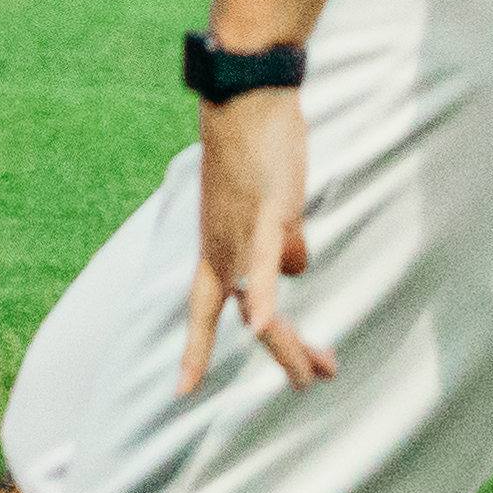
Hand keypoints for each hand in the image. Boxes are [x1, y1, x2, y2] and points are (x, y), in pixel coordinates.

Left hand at [177, 86, 331, 393]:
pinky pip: (263, 260)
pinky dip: (263, 293)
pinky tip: (263, 325)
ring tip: (310, 375)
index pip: (203, 311)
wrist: (246, 100)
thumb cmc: (259, 150)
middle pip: (241, 316)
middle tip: (308, 384)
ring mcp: (239, 233)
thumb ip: (281, 243)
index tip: (182, 392)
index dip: (194, 350)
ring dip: (285, 342)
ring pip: (259, 301)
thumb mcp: (269, 209)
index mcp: (217, 249)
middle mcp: (220, 248)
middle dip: (279, 354)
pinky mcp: (264, 212)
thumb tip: (297, 269)